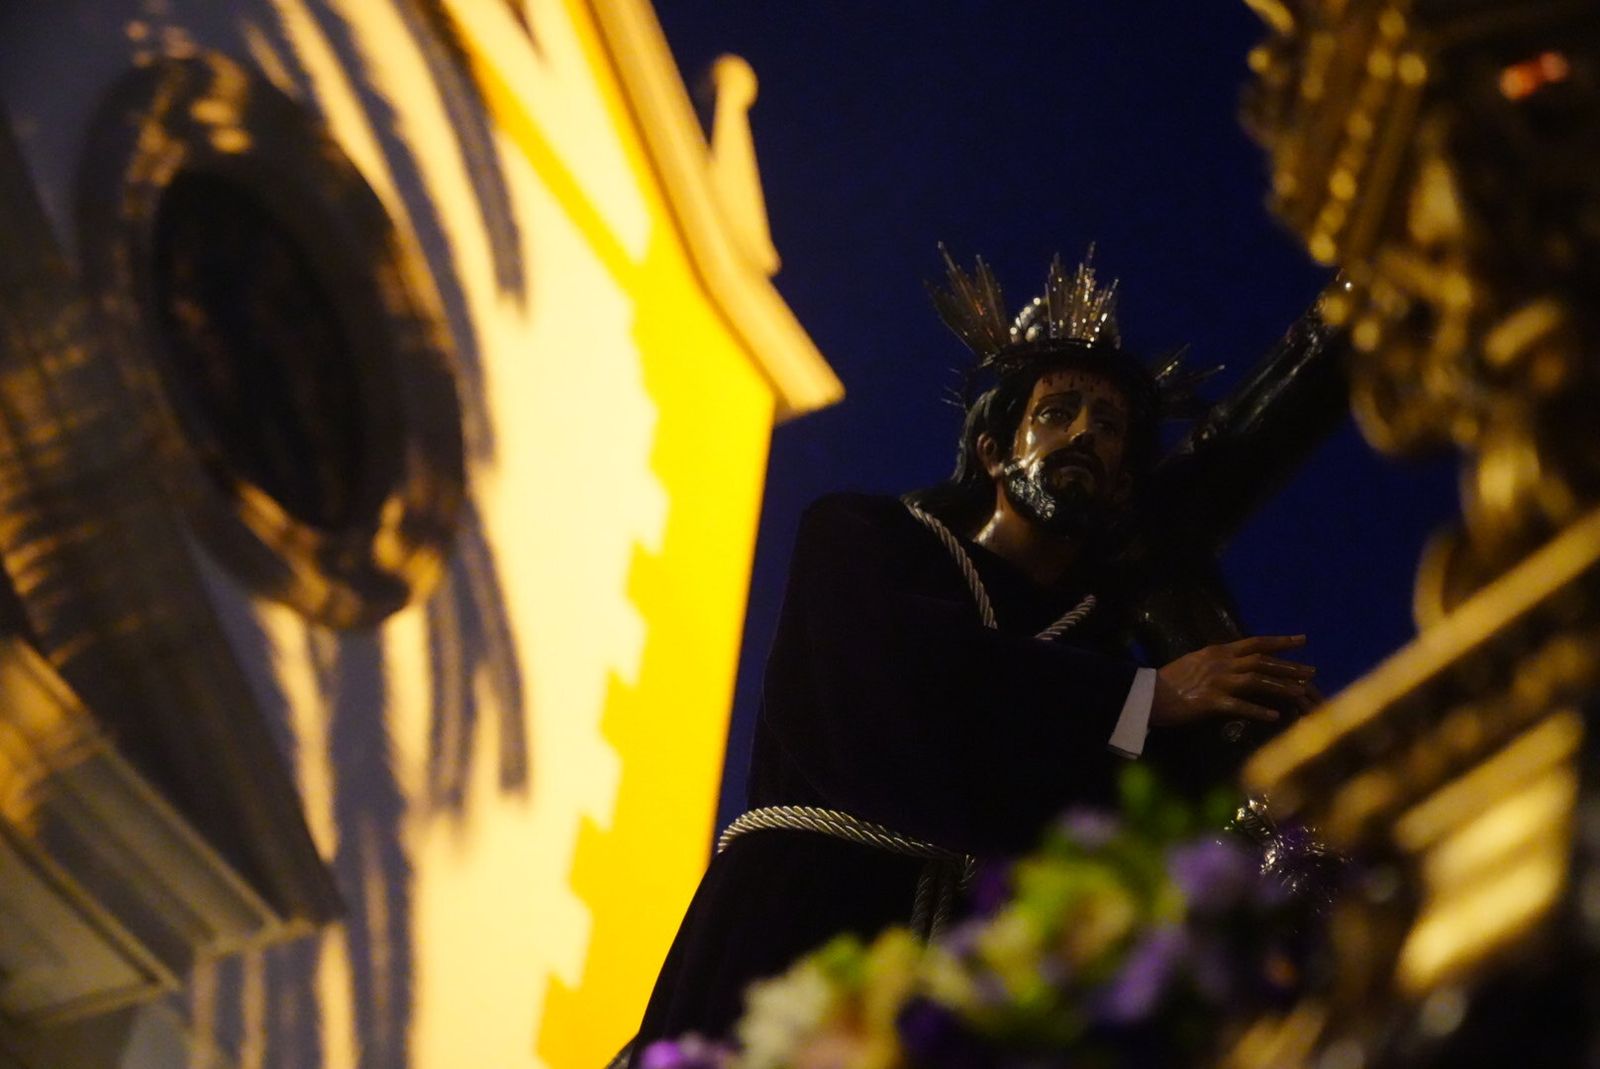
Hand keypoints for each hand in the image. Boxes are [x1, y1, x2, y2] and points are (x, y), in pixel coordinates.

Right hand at [1151, 635, 1316, 728]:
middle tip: (1311, 671)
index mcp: (1218, 652)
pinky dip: (1259, 711)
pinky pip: (1240, 706)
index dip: (1280, 642)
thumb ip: (1217, 660)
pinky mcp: (1211, 701)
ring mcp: (1217, 681)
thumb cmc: (1170, 679)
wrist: (1148, 694)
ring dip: (1280, 687)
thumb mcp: (1195, 661)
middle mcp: (1221, 663)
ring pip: (1256, 681)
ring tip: (1301, 693)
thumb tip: (1233, 658)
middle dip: (1288, 667)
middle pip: (1262, 662)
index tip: (1302, 641)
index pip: (1255, 643)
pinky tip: (1275, 717)